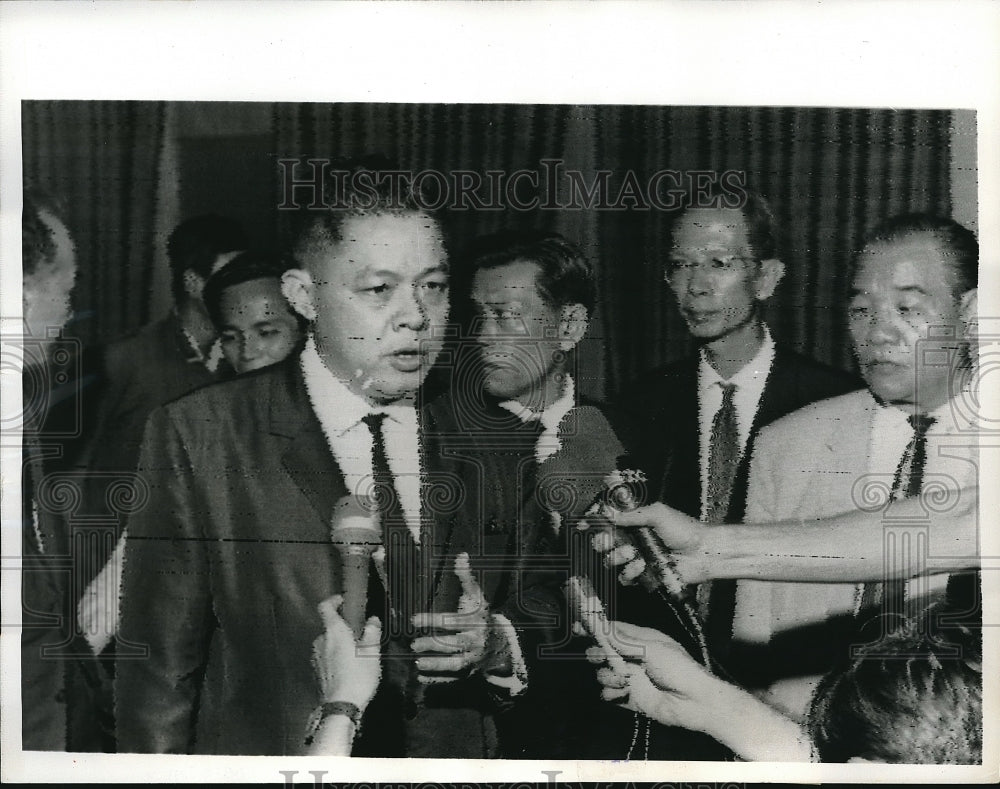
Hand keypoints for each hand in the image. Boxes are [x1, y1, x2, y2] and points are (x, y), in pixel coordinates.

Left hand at [312, 595, 381, 710]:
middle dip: (343, 630)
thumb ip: (372, 632)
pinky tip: (348, 670)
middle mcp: (320, 641)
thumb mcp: (372, 652)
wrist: (341, 706)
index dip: (333, 601)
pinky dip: (334, 660)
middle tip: (360, 637)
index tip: (343, 601)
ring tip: (356, 657)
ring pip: (328, 644)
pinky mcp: (316, 672)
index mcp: (334, 631)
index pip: (325, 607)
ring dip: (339, 646)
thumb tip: (372, 620)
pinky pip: (325, 659)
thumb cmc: (358, 676)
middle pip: (329, 628)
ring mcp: (316, 657)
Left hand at [411, 552, 495, 683]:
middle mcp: (476, 641)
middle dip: (434, 645)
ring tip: (417, 663)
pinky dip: (439, 681)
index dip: (433, 620)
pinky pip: (454, 679)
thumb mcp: (477, 596)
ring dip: (436, 666)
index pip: (453, 621)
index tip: (414, 619)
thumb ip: (466, 578)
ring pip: (455, 664)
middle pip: (454, 644)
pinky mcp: (470, 672)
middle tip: (413, 645)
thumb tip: (461, 555)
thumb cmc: (482, 616)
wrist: (500, 644)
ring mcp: (474, 659)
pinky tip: (421, 678)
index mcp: (476, 621)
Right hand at [585, 620, 719, 731]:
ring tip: (624, 681)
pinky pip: (608, 694)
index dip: (595, 629)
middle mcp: (633, 658)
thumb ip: (622, 640)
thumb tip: (601, 626)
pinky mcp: (630, 698)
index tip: (578, 627)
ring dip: (608, 677)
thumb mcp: (650, 648)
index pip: (612, 631)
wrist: (694, 702)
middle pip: (603, 652)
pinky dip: (612, 694)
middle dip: (597, 654)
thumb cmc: (679, 669)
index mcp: (641, 641)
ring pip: (603, 674)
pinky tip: (623, 693)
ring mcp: (631, 678)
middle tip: (601, 658)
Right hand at [604, 502, 710, 584]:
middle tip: (607, 541)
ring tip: (631, 553)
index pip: (608, 524)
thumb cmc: (685, 529)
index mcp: (635, 524)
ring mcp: (637, 559)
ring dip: (617, 557)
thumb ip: (632, 514)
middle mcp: (633, 541)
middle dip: (602, 542)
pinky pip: (625, 578)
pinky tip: (641, 566)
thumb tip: (609, 514)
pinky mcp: (644, 577)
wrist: (703, 552)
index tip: (583, 526)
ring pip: (611, 561)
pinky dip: (630, 572)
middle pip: (604, 544)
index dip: (595, 525)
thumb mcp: (657, 514)